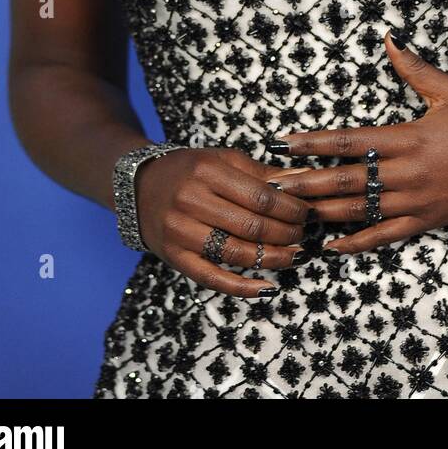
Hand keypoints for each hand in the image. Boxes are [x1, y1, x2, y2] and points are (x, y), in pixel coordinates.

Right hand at [134, 144, 314, 294]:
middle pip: (251, 225)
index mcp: (207, 171)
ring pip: (236, 253)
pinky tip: (267, 288)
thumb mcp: (222, 160)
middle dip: (286, 233)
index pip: (260, 196)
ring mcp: (180, 231)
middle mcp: (191, 200)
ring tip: (294, 256)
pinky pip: (212, 278)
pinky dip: (242, 287)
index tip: (308, 212)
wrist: (139, 187)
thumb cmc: (190, 171)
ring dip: (273, 259)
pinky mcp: (175, 257)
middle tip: (303, 234)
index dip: (290, 208)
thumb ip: (262, 173)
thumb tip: (304, 179)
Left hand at [270, 31, 447, 254]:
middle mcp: (407, 172)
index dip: (313, 143)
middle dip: (305, 182)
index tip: (283, 143)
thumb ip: (414, 68)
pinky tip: (330, 245)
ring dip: (321, 211)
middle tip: (271, 183)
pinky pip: (384, 236)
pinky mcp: (424, 221)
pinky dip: (356, 242)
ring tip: (289, 212)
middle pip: (346, 179)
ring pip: (359, 210)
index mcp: (408, 138)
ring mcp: (414, 201)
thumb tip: (390, 38)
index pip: (350, 140)